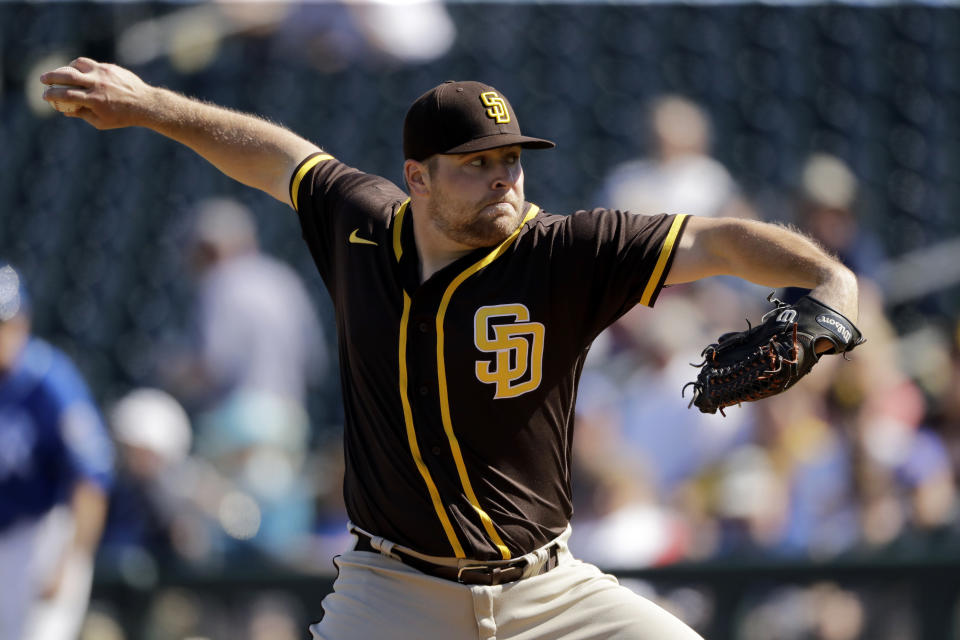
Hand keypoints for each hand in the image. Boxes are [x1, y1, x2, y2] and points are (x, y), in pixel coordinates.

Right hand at [40, 57, 154, 129]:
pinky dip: (80, 67)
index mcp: (94, 100)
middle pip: (67, 75)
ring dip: (66, 68)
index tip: (45, 96)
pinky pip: (90, 64)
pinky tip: (79, 72)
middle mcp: (97, 84)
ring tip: (62, 75)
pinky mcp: (109, 67)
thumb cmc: (123, 116)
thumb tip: (65, 110)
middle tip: (43, 79)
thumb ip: (82, 114)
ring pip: (77, 64)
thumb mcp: (101, 122)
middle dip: (51, 76)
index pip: (66, 95)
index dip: (52, 95)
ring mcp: (103, 73)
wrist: (146, 104)